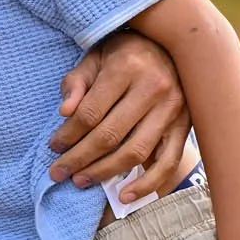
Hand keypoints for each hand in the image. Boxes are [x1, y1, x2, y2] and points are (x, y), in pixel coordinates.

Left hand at [49, 29, 189, 195]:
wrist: (173, 44)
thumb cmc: (125, 53)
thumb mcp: (95, 56)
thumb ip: (77, 82)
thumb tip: (64, 112)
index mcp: (126, 68)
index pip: (90, 113)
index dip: (67, 135)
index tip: (53, 146)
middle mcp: (153, 88)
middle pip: (109, 136)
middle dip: (79, 159)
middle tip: (58, 172)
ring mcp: (173, 109)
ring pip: (135, 152)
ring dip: (105, 173)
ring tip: (81, 181)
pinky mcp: (185, 125)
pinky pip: (168, 162)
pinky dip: (147, 184)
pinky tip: (125, 195)